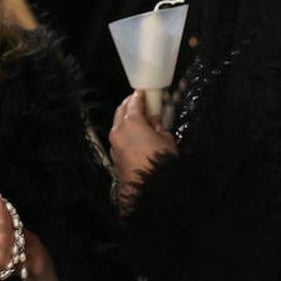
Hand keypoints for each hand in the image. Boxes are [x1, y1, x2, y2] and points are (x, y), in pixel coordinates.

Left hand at [109, 90, 177, 210]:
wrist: (148, 188)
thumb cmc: (159, 162)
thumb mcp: (166, 139)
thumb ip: (159, 125)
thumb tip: (156, 120)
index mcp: (131, 122)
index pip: (134, 102)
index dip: (140, 95)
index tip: (145, 91)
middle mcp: (118, 131)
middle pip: (122, 110)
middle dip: (130, 104)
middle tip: (140, 101)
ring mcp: (114, 144)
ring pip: (118, 124)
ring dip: (127, 119)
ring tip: (140, 118)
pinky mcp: (115, 156)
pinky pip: (119, 138)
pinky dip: (126, 133)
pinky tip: (136, 135)